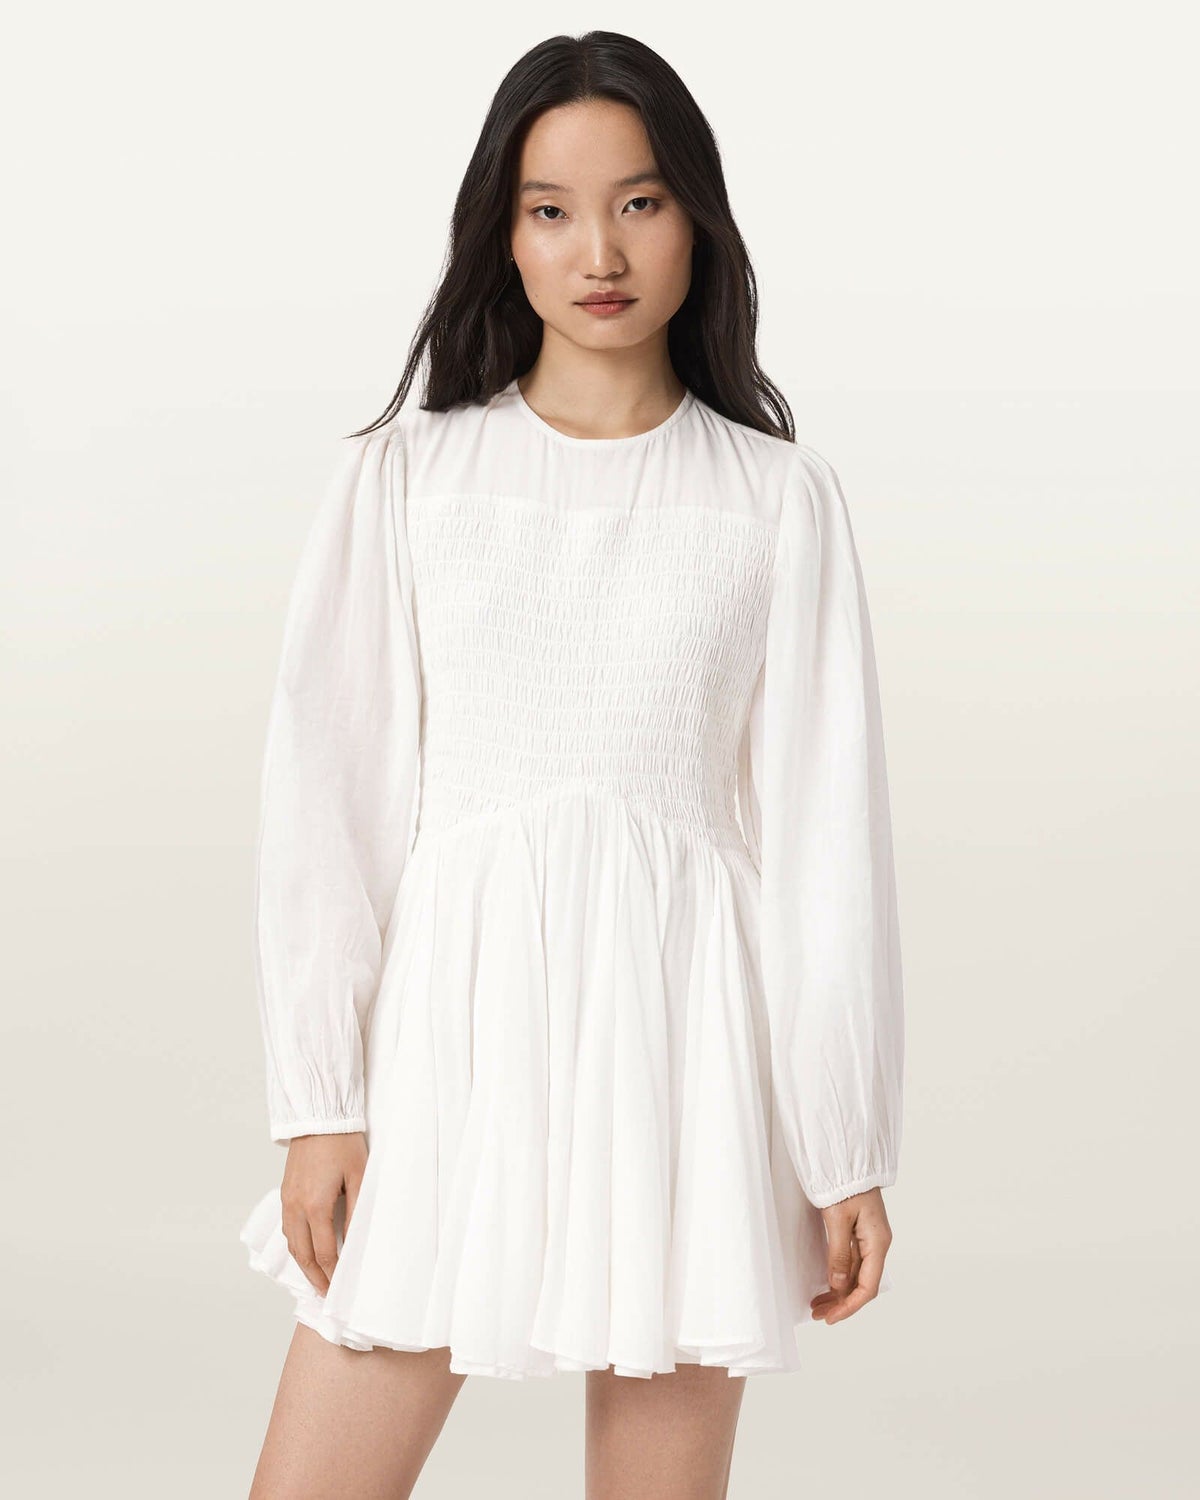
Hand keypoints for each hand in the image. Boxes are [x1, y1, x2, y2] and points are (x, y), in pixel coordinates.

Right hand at [280, 1132, 367, 1296]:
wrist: (318, 1117)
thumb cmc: (342, 1143)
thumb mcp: (360, 1177)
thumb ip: (358, 1212)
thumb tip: (356, 1242)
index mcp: (315, 1205)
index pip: (324, 1252)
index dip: (332, 1274)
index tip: (339, 1290)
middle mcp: (296, 1207)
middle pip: (302, 1254)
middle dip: (315, 1277)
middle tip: (326, 1294)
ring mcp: (287, 1199)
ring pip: (291, 1243)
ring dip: (303, 1263)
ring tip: (317, 1278)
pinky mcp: (285, 1191)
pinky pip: (288, 1227)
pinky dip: (296, 1244)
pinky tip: (306, 1249)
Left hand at [809, 1186, 892, 1325]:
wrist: (847, 1159)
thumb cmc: (845, 1184)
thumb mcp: (838, 1219)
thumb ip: (839, 1254)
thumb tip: (839, 1284)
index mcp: (877, 1242)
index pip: (867, 1287)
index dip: (850, 1306)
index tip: (831, 1317)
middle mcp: (877, 1243)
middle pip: (862, 1284)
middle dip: (841, 1302)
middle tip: (818, 1314)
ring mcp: (869, 1238)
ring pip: (856, 1274)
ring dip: (839, 1291)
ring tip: (818, 1304)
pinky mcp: (860, 1232)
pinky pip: (853, 1262)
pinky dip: (839, 1276)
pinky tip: (827, 1284)